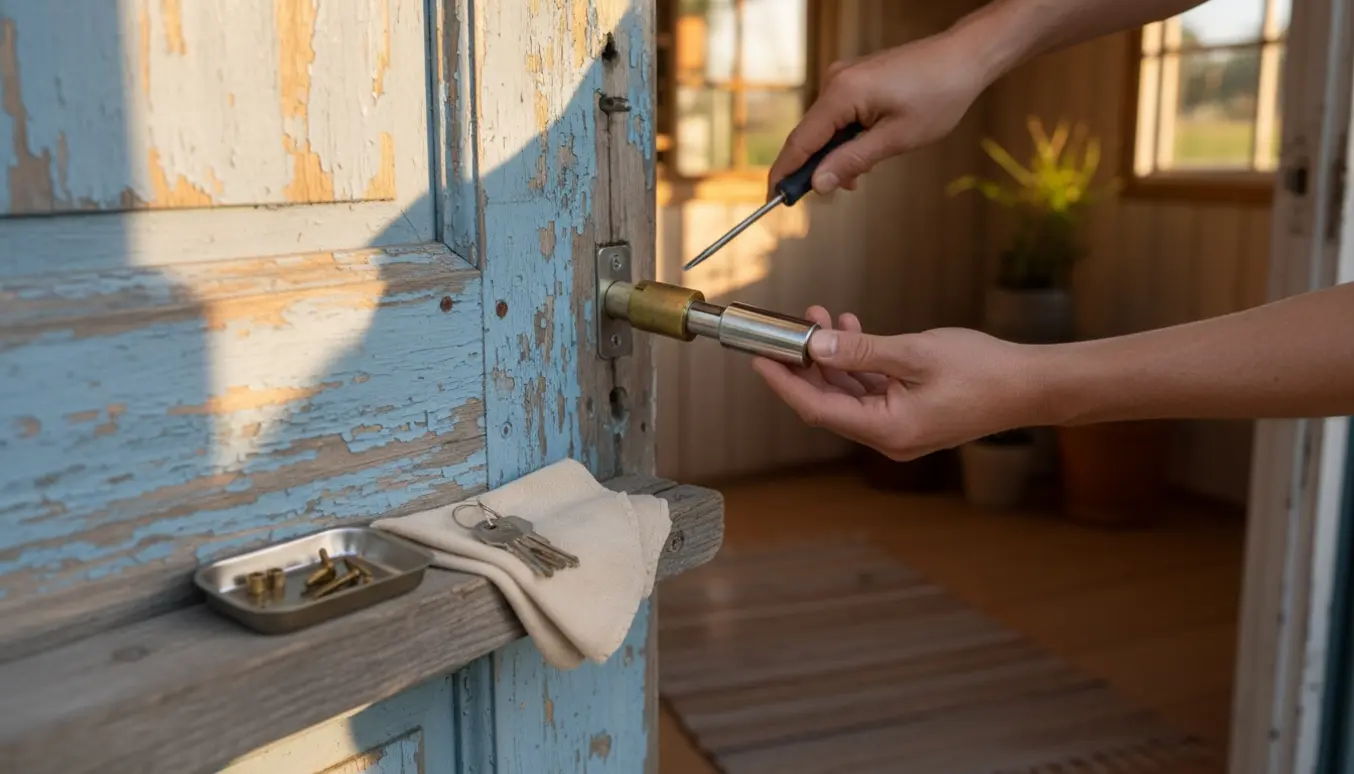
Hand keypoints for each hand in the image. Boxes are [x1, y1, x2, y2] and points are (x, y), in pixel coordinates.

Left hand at [752, 308, 1047, 459]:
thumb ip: (862, 350)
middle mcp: (888, 438)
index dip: (785, 382)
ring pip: (849, 394)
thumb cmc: (983, 371)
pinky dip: (857, 363)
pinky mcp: (910, 417)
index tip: (760, 357)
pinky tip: (851, 329)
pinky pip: (871, 392)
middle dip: (808, 362)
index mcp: (888, 430)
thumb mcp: (915, 353)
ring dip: (833, 357)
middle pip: (829, 402)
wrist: (1031, 386)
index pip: (818, 408)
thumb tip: (817, 345)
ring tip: (821, 316)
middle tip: (790, 326)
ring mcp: (899, 430)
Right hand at [767, 32, 984, 197]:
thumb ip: (853, 161)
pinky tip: (866, 152)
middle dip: (816, 168)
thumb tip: (818, 184)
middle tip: (831, 195)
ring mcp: (844, 78)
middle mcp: (836, 81)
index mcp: (842, 93)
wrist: (964, 58)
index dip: (784, 173)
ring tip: (863, 174)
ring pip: (826, 128)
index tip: (773, 200)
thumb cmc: (938, 95)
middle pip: (810, 135)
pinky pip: (838, 116)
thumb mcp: (896, 139)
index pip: (800, 141)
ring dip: (836, 155)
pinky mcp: (855, 80)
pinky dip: (846, 138)